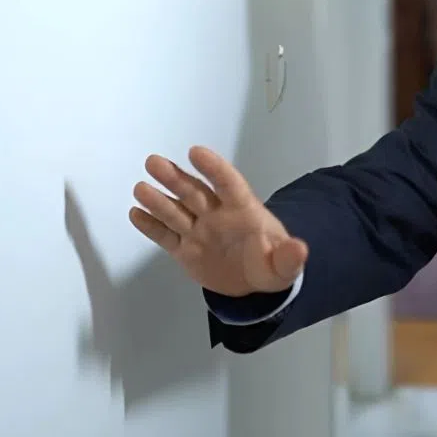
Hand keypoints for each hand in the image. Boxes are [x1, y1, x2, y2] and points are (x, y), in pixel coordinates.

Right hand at [129, 145, 307, 296]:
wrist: (253, 284)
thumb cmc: (270, 264)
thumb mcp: (284, 266)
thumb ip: (288, 257)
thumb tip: (300, 249)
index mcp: (243, 211)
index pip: (228, 184)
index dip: (214, 169)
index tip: (196, 152)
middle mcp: (216, 215)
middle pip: (194, 193)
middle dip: (175, 178)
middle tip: (153, 162)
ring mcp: (198, 231)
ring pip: (176, 211)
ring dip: (158, 200)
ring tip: (140, 188)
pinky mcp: (184, 249)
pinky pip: (165, 236)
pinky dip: (151, 226)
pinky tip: (135, 213)